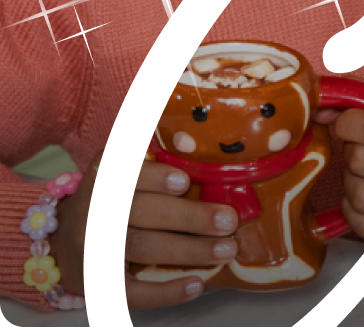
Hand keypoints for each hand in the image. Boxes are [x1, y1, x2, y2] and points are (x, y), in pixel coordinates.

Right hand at [49, 158, 237, 308]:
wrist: (62, 242)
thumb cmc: (111, 201)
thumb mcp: (122, 174)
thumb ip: (152, 160)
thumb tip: (191, 143)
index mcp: (102, 178)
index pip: (125, 173)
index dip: (153, 178)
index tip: (184, 182)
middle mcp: (93, 212)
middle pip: (142, 213)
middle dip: (189, 217)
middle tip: (229, 221)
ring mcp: (93, 249)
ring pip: (142, 247)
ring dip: (188, 250)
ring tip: (226, 250)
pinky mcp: (97, 282)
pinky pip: (131, 290)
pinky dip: (164, 292)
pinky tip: (196, 285)